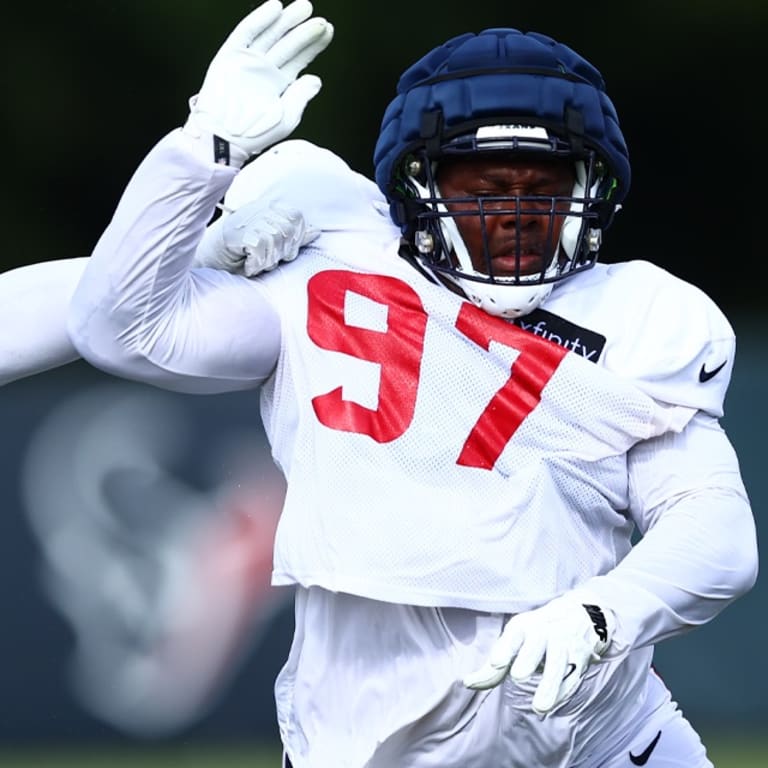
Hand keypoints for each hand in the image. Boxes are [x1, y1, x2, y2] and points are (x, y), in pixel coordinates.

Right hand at [184, 0, 333, 164]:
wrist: (225, 137)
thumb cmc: (255, 133)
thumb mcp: (286, 118)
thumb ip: (301, 97)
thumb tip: (316, 79)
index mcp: (279, 84)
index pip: (299, 58)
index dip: (313, 45)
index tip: (328, 31)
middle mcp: (265, 70)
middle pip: (288, 44)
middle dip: (304, 30)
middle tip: (319, 18)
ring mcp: (248, 61)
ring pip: (271, 34)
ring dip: (287, 21)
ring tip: (305, 8)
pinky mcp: (230, 55)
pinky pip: (247, 32)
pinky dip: (260, 19)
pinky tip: (276, 8)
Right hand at [193, 201, 319, 275]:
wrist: (213, 258)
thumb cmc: (244, 250)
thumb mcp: (273, 243)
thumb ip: (295, 237)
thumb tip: (316, 231)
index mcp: (270, 207)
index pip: (296, 216)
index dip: (296, 238)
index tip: (284, 251)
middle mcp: (260, 209)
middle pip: (288, 231)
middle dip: (281, 252)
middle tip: (267, 259)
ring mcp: (248, 218)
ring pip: (275, 240)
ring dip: (267, 260)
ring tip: (256, 262)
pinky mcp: (239, 232)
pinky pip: (260, 247)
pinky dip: (256, 262)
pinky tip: (249, 264)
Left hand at [463, 592, 614, 714]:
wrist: (578, 615)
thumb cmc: (535, 634)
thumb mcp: (514, 641)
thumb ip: (493, 667)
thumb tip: (468, 684)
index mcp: (522, 627)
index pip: (513, 636)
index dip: (504, 649)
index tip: (496, 663)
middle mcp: (543, 632)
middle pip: (536, 645)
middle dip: (528, 659)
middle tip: (518, 676)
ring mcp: (563, 644)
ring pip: (557, 664)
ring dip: (549, 685)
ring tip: (539, 707)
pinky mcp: (579, 658)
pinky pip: (572, 676)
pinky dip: (563, 691)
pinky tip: (554, 704)